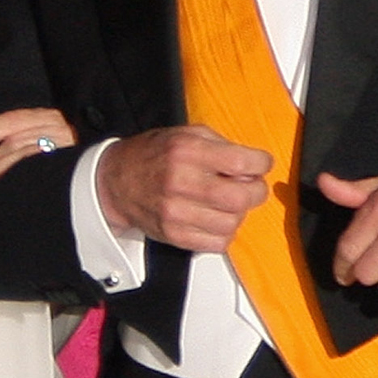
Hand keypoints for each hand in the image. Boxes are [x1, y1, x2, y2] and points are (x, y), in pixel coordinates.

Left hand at [0, 108, 76, 185]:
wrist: (106, 170)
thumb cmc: (72, 151)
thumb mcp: (43, 130)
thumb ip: (14, 126)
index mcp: (51, 119)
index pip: (15, 120)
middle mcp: (60, 129)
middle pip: (17, 139)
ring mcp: (67, 148)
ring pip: (27, 155)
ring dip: (1, 168)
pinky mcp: (72, 166)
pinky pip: (41, 170)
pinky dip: (21, 176)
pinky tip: (9, 185)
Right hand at [96, 126, 271, 249]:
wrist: (116, 182)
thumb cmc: (153, 156)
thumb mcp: (185, 134)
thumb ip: (221, 145)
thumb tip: (252, 165)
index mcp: (186, 151)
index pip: (241, 162)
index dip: (261, 163)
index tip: (261, 164)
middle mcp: (181, 182)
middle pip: (240, 197)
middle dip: (256, 191)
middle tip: (252, 186)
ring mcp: (177, 212)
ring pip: (232, 223)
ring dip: (239, 213)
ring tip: (229, 203)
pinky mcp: (174, 235)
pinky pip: (218, 243)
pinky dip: (224, 232)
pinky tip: (216, 218)